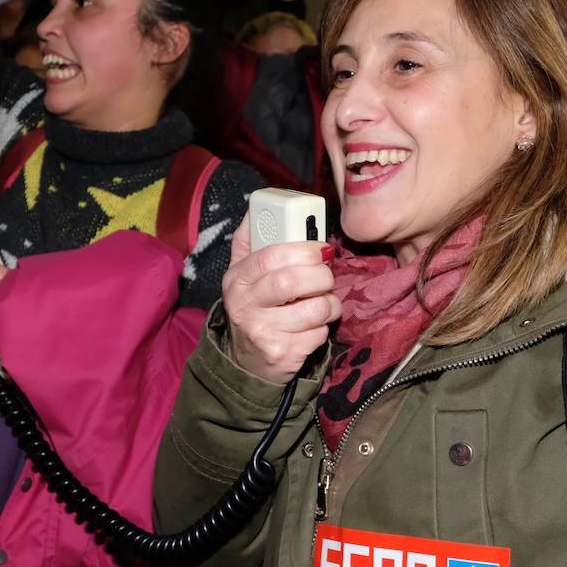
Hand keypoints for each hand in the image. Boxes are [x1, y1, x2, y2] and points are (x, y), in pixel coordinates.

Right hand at [221, 215, 339, 384]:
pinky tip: (312, 327)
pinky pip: (318, 334)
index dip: (302, 249)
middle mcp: (244, 306)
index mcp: (236, 278)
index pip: (269, 256)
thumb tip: (259, 204)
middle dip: (320, 275)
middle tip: (326, 277)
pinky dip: (323, 329)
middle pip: (291, 281)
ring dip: (329, 304)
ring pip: (313, 309)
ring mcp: (261, 332)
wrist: (247, 362)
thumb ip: (251, 241)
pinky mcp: (281, 354)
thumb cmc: (254, 308)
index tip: (320, 249)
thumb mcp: (243, 274)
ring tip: (323, 303)